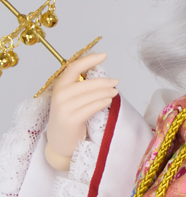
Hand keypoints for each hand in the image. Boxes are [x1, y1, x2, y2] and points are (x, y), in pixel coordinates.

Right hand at [45, 53, 118, 169]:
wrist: (60, 141)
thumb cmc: (69, 116)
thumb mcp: (71, 98)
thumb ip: (81, 86)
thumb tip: (103, 76)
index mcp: (59, 85)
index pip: (74, 67)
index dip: (89, 59)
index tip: (104, 55)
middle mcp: (60, 94)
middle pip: (87, 82)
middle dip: (104, 81)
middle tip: (116, 81)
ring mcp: (64, 107)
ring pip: (91, 95)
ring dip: (107, 92)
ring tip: (115, 92)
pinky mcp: (71, 119)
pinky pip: (92, 107)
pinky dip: (102, 102)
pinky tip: (108, 101)